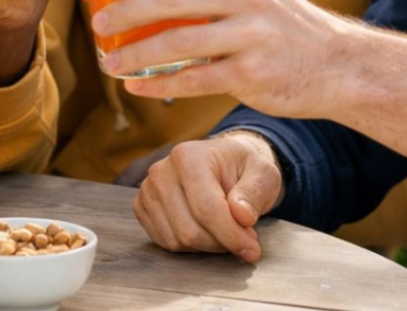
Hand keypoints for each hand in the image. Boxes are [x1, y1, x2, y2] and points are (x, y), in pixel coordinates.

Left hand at [90, 0, 353, 118]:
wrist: (337, 64)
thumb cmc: (280, 24)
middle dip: (127, 12)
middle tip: (99, 24)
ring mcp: (251, 36)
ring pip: (177, 42)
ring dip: (135, 54)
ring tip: (108, 62)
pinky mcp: (251, 75)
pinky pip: (193, 80)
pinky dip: (158, 85)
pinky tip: (137, 87)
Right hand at [134, 131, 283, 261]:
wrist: (224, 163)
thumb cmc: (243, 168)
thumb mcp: (263, 174)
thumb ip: (254, 193)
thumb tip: (242, 216)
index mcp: (189, 157)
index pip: (206, 208)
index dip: (231, 235)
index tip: (252, 250)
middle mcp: (162, 171)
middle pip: (189, 230)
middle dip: (221, 244)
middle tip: (244, 238)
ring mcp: (148, 189)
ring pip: (176, 241)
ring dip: (207, 246)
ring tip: (225, 230)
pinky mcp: (142, 206)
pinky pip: (165, 242)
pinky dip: (190, 246)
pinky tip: (206, 231)